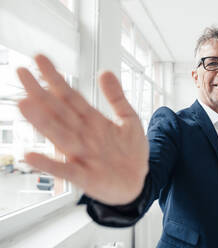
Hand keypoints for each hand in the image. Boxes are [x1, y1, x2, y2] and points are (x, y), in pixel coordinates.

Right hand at [17, 55, 148, 204]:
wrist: (137, 182)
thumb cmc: (131, 152)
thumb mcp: (129, 119)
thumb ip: (116, 97)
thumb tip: (105, 72)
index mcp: (93, 121)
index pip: (71, 96)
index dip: (57, 78)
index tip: (40, 59)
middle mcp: (83, 136)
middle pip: (60, 112)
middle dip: (41, 93)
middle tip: (21, 73)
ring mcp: (82, 156)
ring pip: (60, 136)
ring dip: (43, 122)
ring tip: (25, 104)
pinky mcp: (85, 177)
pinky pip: (65, 170)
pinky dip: (49, 164)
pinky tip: (31, 156)